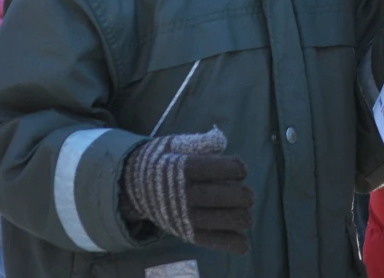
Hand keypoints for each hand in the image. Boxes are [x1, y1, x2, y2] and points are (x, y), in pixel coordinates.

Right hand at [120, 127, 253, 253]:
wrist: (134, 186)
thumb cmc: (163, 160)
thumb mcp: (175, 144)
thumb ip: (199, 142)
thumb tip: (221, 140)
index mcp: (182, 168)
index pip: (215, 168)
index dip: (235, 168)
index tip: (241, 169)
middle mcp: (183, 193)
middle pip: (220, 196)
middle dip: (242, 195)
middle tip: (248, 195)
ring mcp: (184, 215)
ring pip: (219, 220)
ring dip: (240, 218)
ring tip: (246, 214)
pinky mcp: (185, 232)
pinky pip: (210, 240)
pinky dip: (230, 244)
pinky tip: (244, 243)